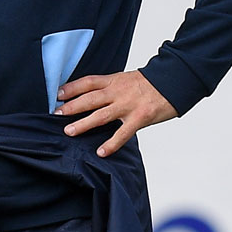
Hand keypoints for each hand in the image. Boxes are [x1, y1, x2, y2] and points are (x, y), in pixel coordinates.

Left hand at [54, 70, 177, 155]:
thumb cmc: (154, 82)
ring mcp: (128, 105)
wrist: (175, 80)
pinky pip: (122, 133)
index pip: (88, 82)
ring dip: (83, 123)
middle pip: (89, 98)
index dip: (72, 87)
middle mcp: (118, 92)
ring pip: (100, 115)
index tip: (58, 93)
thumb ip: (114, 87)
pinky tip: (101, 152)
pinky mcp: (140, 117)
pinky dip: (111, 143)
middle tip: (56, 114)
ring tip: (69, 131)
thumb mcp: (129, 79)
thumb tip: (98, 97)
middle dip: (71, 106)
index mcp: (115, 81)